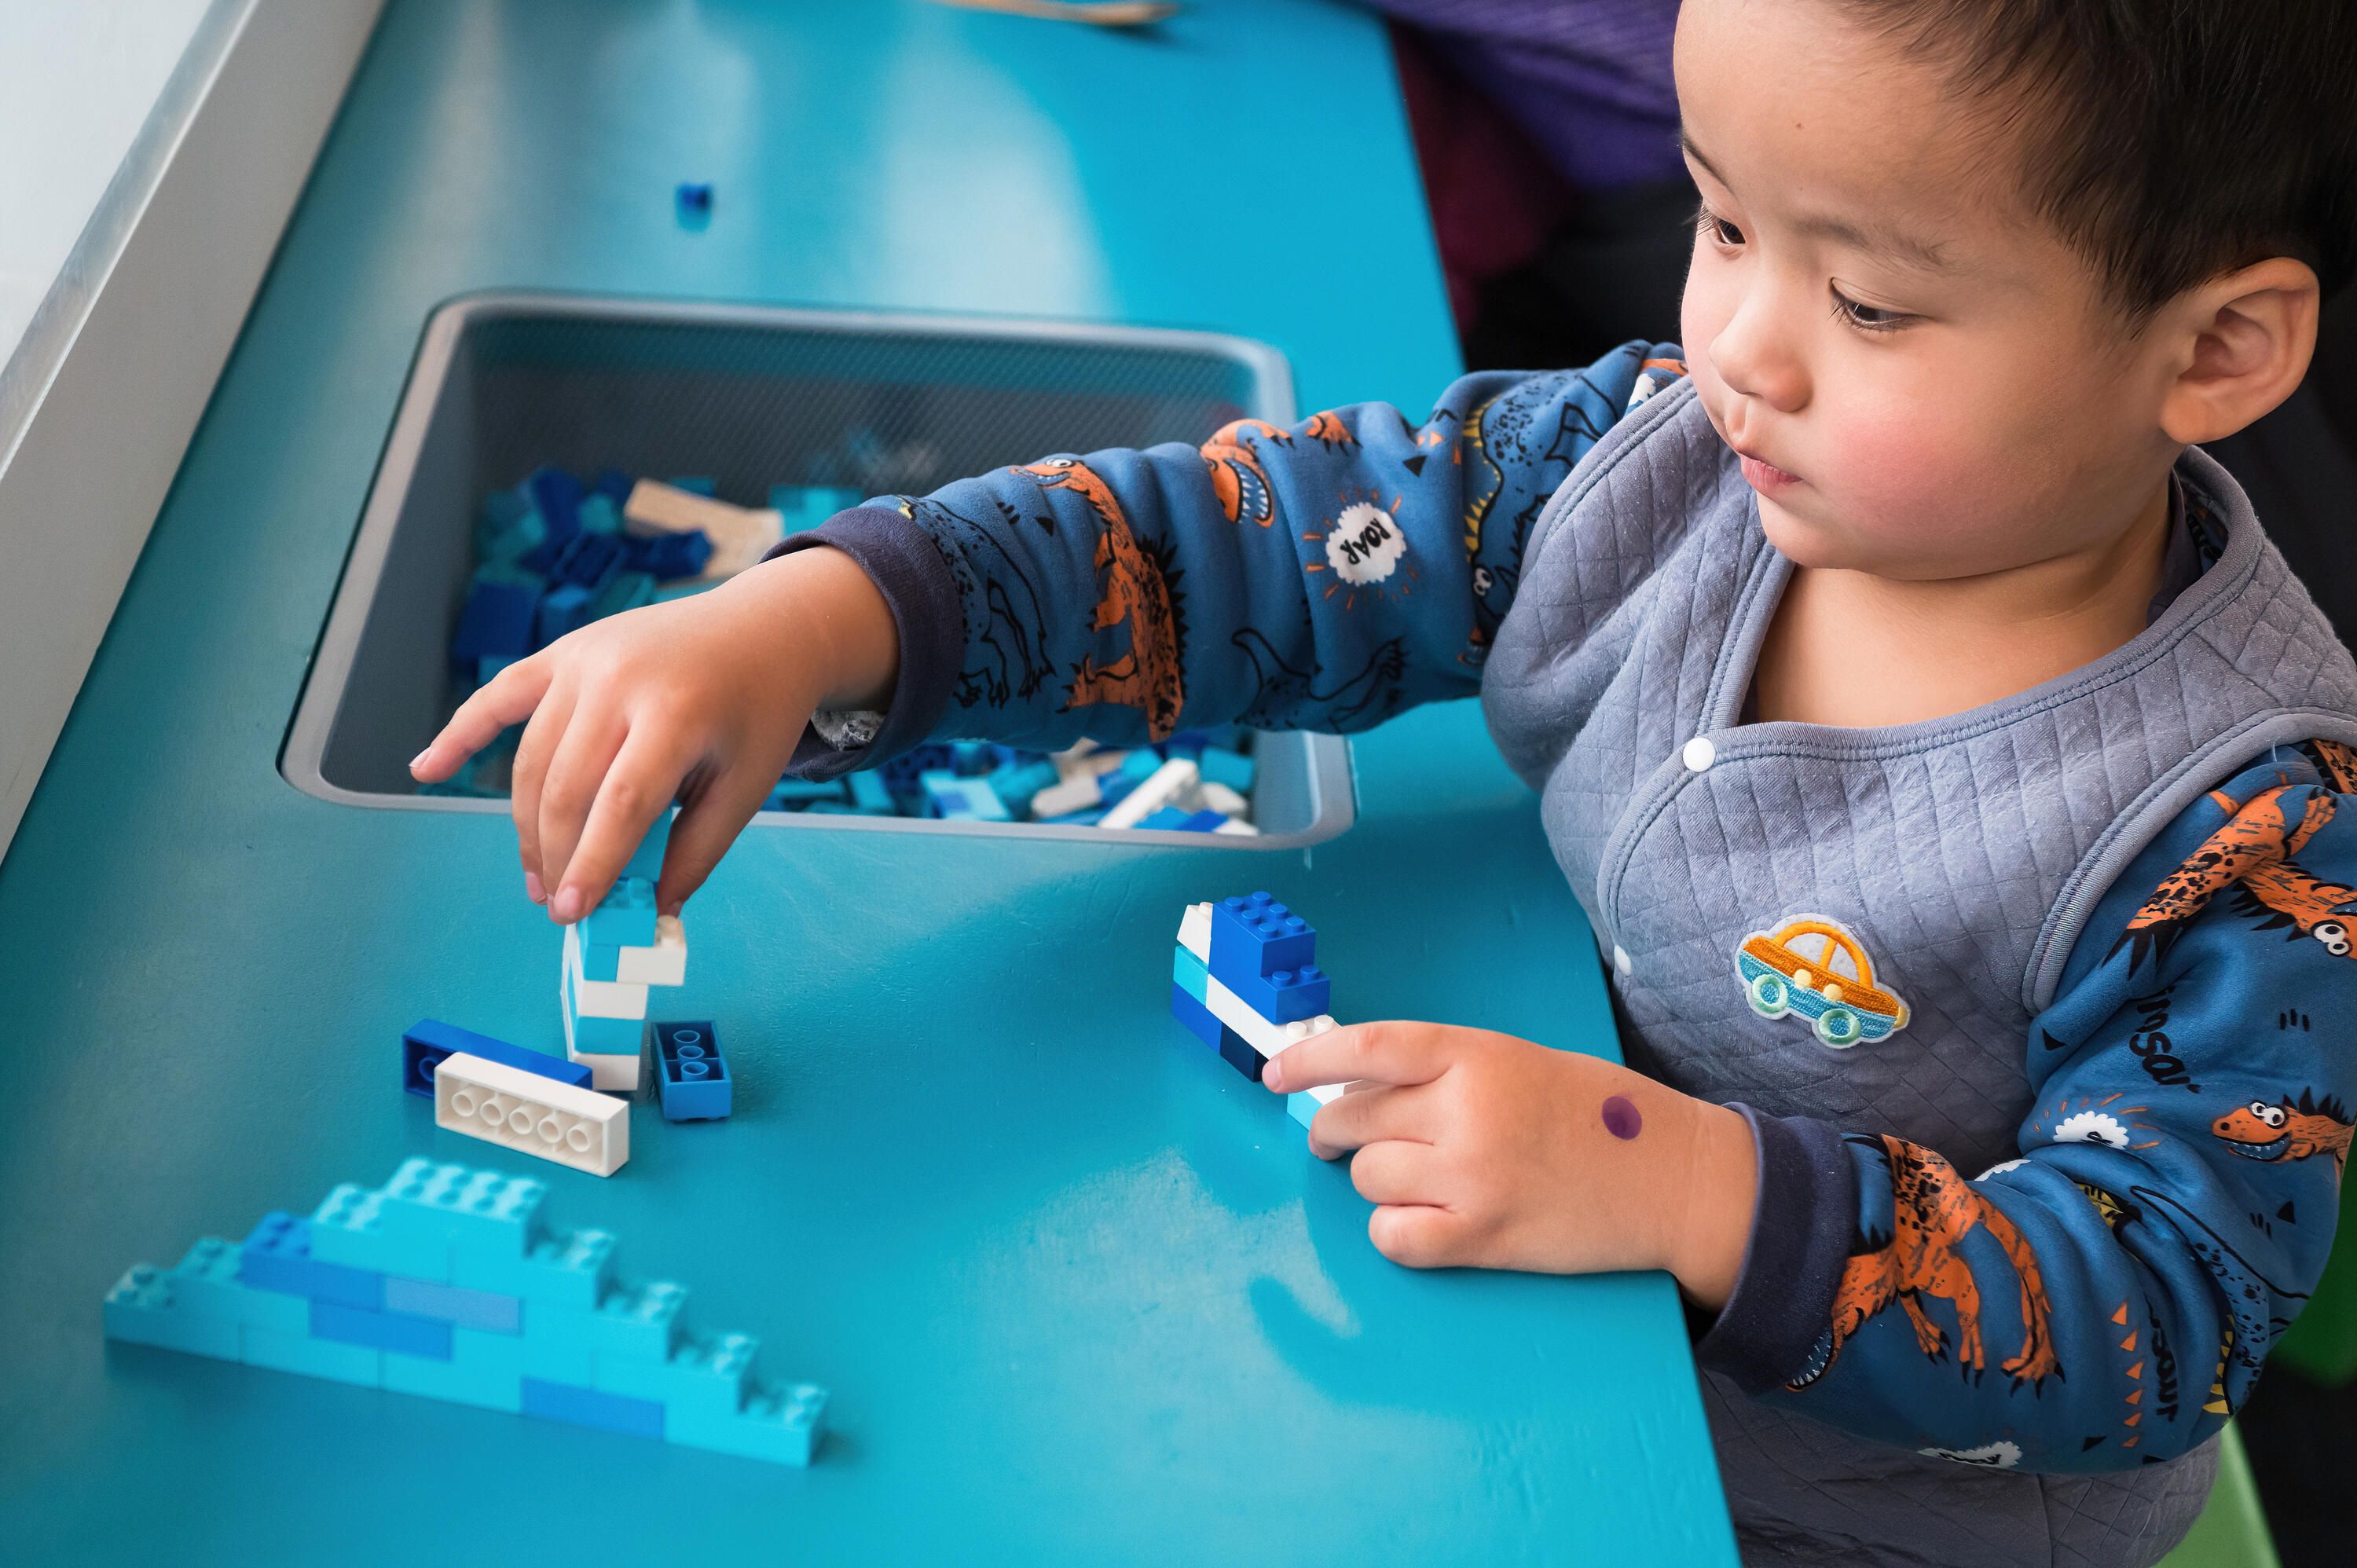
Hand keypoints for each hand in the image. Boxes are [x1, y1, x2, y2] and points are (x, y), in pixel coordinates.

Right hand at [408, 547, 896, 921]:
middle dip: (555, 855)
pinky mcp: (565, 652)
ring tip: (540, 875)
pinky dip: (461, 733)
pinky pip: (502, 696)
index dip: (592, 863)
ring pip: (532, 757)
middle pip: (566, 785)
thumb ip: (694, 851)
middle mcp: (620, 680)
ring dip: (526, 824)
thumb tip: (648, 914)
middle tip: (558, 904)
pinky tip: (426, 770)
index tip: (572, 912)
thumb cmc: (758, 711)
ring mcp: (585, 660)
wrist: (764, 626)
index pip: (621, 802)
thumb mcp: (745, 786)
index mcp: (677, 713)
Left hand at [1264, 1021, 1758, 1307]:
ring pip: (1369, 1179)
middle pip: (1353, 1119)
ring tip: (1417, 1181)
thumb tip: (1361, 1088)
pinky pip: (1395, 1237)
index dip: (1310, 1059)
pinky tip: (1419, 1222)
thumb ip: (1447, 1071)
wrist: (1673, 1177)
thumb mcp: (1521, 1062)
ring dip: (1376, 1183)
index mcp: (1477, 1054)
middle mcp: (1468, 1110)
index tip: (1274, 1074)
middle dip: (1333, 1131)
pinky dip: (1394, 1232)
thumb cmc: (1598, 1116)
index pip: (1369, 1048)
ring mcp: (1474, 1176)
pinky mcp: (1484, 1236)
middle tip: (1337, 1142)